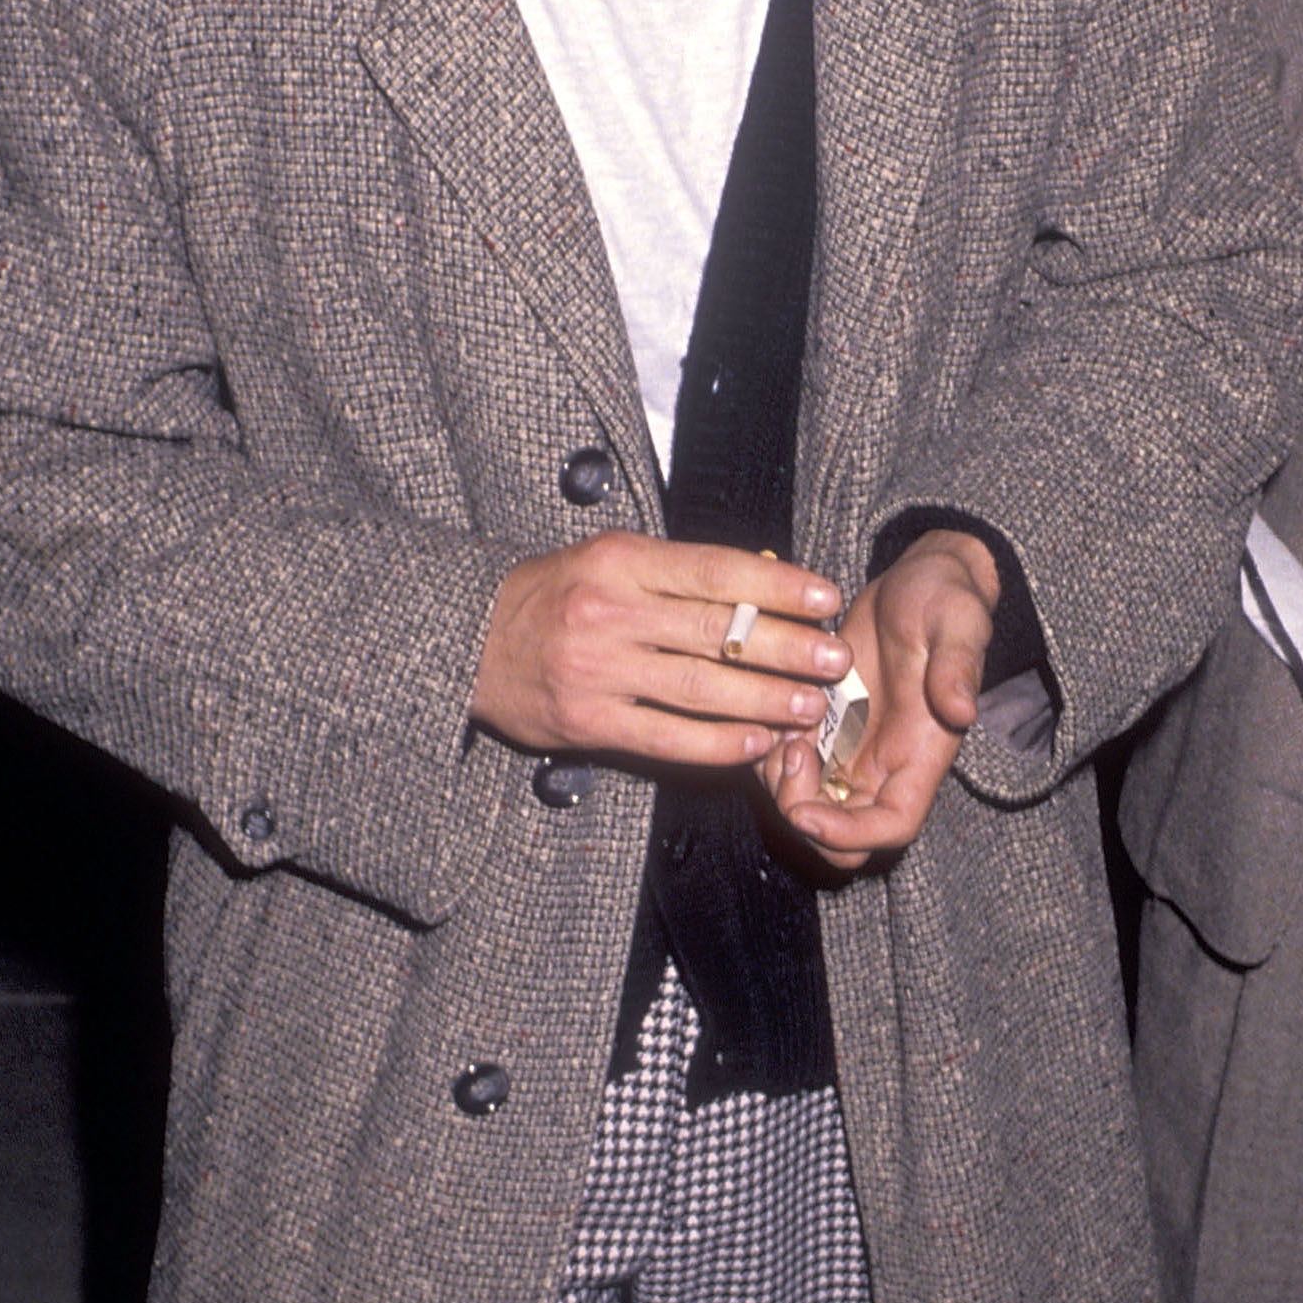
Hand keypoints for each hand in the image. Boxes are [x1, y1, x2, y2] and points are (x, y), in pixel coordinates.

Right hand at [470, 534, 847, 766]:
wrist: (466, 641)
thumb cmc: (551, 595)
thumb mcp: (607, 559)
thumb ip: (676, 571)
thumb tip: (765, 578)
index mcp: (621, 559)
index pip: (717, 569)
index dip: (779, 584)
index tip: (826, 596)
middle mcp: (611, 611)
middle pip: (719, 631)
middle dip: (788, 647)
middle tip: (836, 658)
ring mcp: (598, 669)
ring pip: (701, 687)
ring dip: (766, 700)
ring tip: (811, 706)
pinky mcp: (587, 721)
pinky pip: (667, 737)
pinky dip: (718, 744)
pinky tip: (757, 744)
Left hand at [767, 529, 999, 870]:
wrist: (919, 580)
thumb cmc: (946, 600)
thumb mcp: (958, 623)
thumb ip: (958, 667)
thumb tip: (962, 710)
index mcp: (922, 753)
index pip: (892, 825)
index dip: (847, 834)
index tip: (805, 813)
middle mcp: (885, 763)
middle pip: (840, 832)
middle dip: (802, 811)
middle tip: (791, 750)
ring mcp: (851, 747)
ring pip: (806, 802)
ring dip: (779, 781)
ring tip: (779, 724)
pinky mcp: (824, 724)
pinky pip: (786, 762)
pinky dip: (767, 750)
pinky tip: (766, 708)